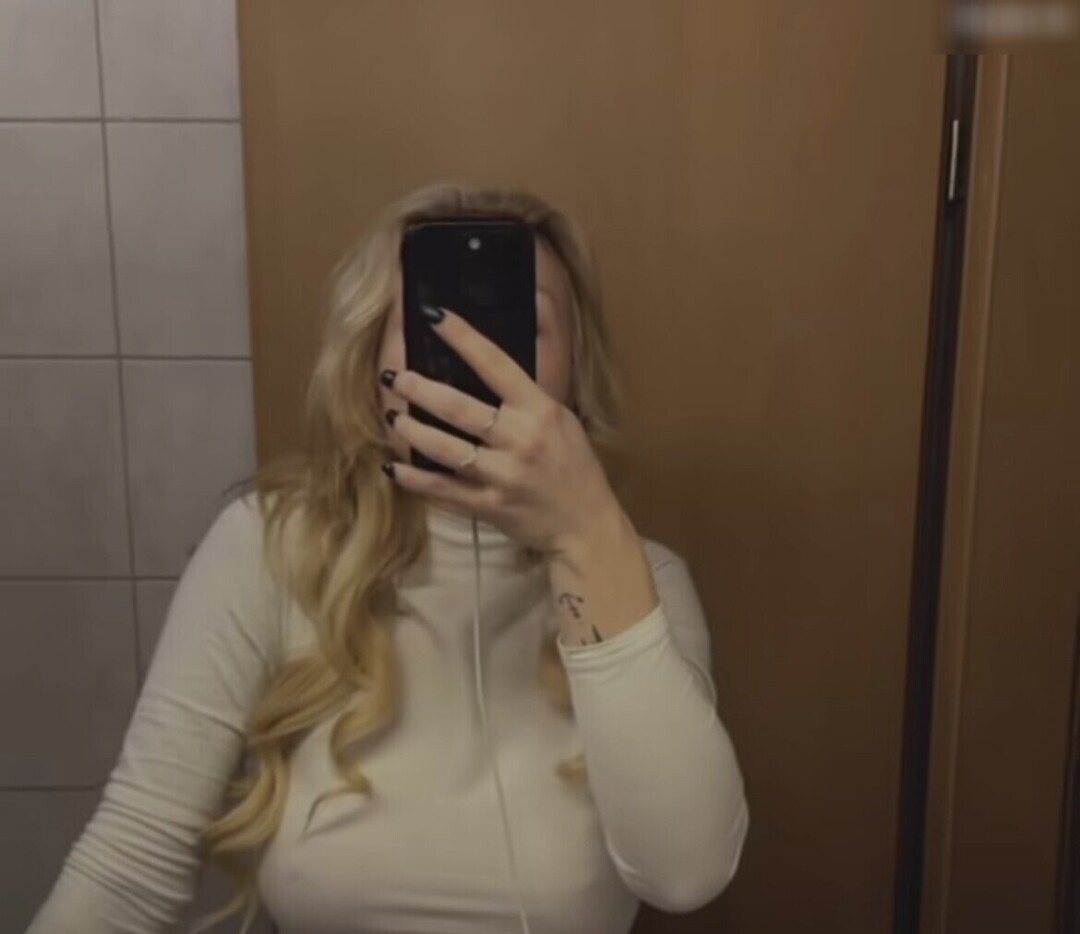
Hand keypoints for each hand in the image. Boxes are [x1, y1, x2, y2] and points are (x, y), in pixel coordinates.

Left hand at [380, 305, 620, 553]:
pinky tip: (394, 467)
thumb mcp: (561, 419)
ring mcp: (502, 476)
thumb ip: (526, 396)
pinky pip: (443, 490)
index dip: (463, 338)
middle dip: (420, 389)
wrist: (586, 524)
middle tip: (395, 377)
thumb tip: (489, 363)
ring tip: (392, 417)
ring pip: (445, 449)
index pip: (495, 364)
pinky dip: (414, 479)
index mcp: (539, 411)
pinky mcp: (489, 507)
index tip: (434, 316)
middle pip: (459, 408)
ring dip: (412, 431)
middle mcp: (519, 440)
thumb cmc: (575, 467)